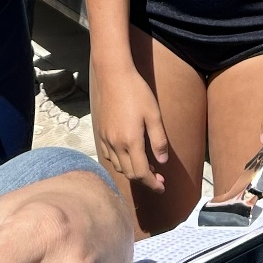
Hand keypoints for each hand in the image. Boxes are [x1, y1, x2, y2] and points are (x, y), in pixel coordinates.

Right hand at [90, 59, 170, 191]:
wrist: (112, 75)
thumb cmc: (136, 92)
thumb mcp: (154, 115)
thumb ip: (158, 140)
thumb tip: (162, 161)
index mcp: (131, 141)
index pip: (141, 173)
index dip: (152, 183)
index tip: (161, 187)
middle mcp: (116, 144)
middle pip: (129, 173)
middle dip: (144, 179)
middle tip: (157, 176)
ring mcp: (106, 138)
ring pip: (118, 166)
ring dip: (131, 171)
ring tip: (144, 165)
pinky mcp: (100, 132)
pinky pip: (108, 156)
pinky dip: (119, 161)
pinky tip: (127, 154)